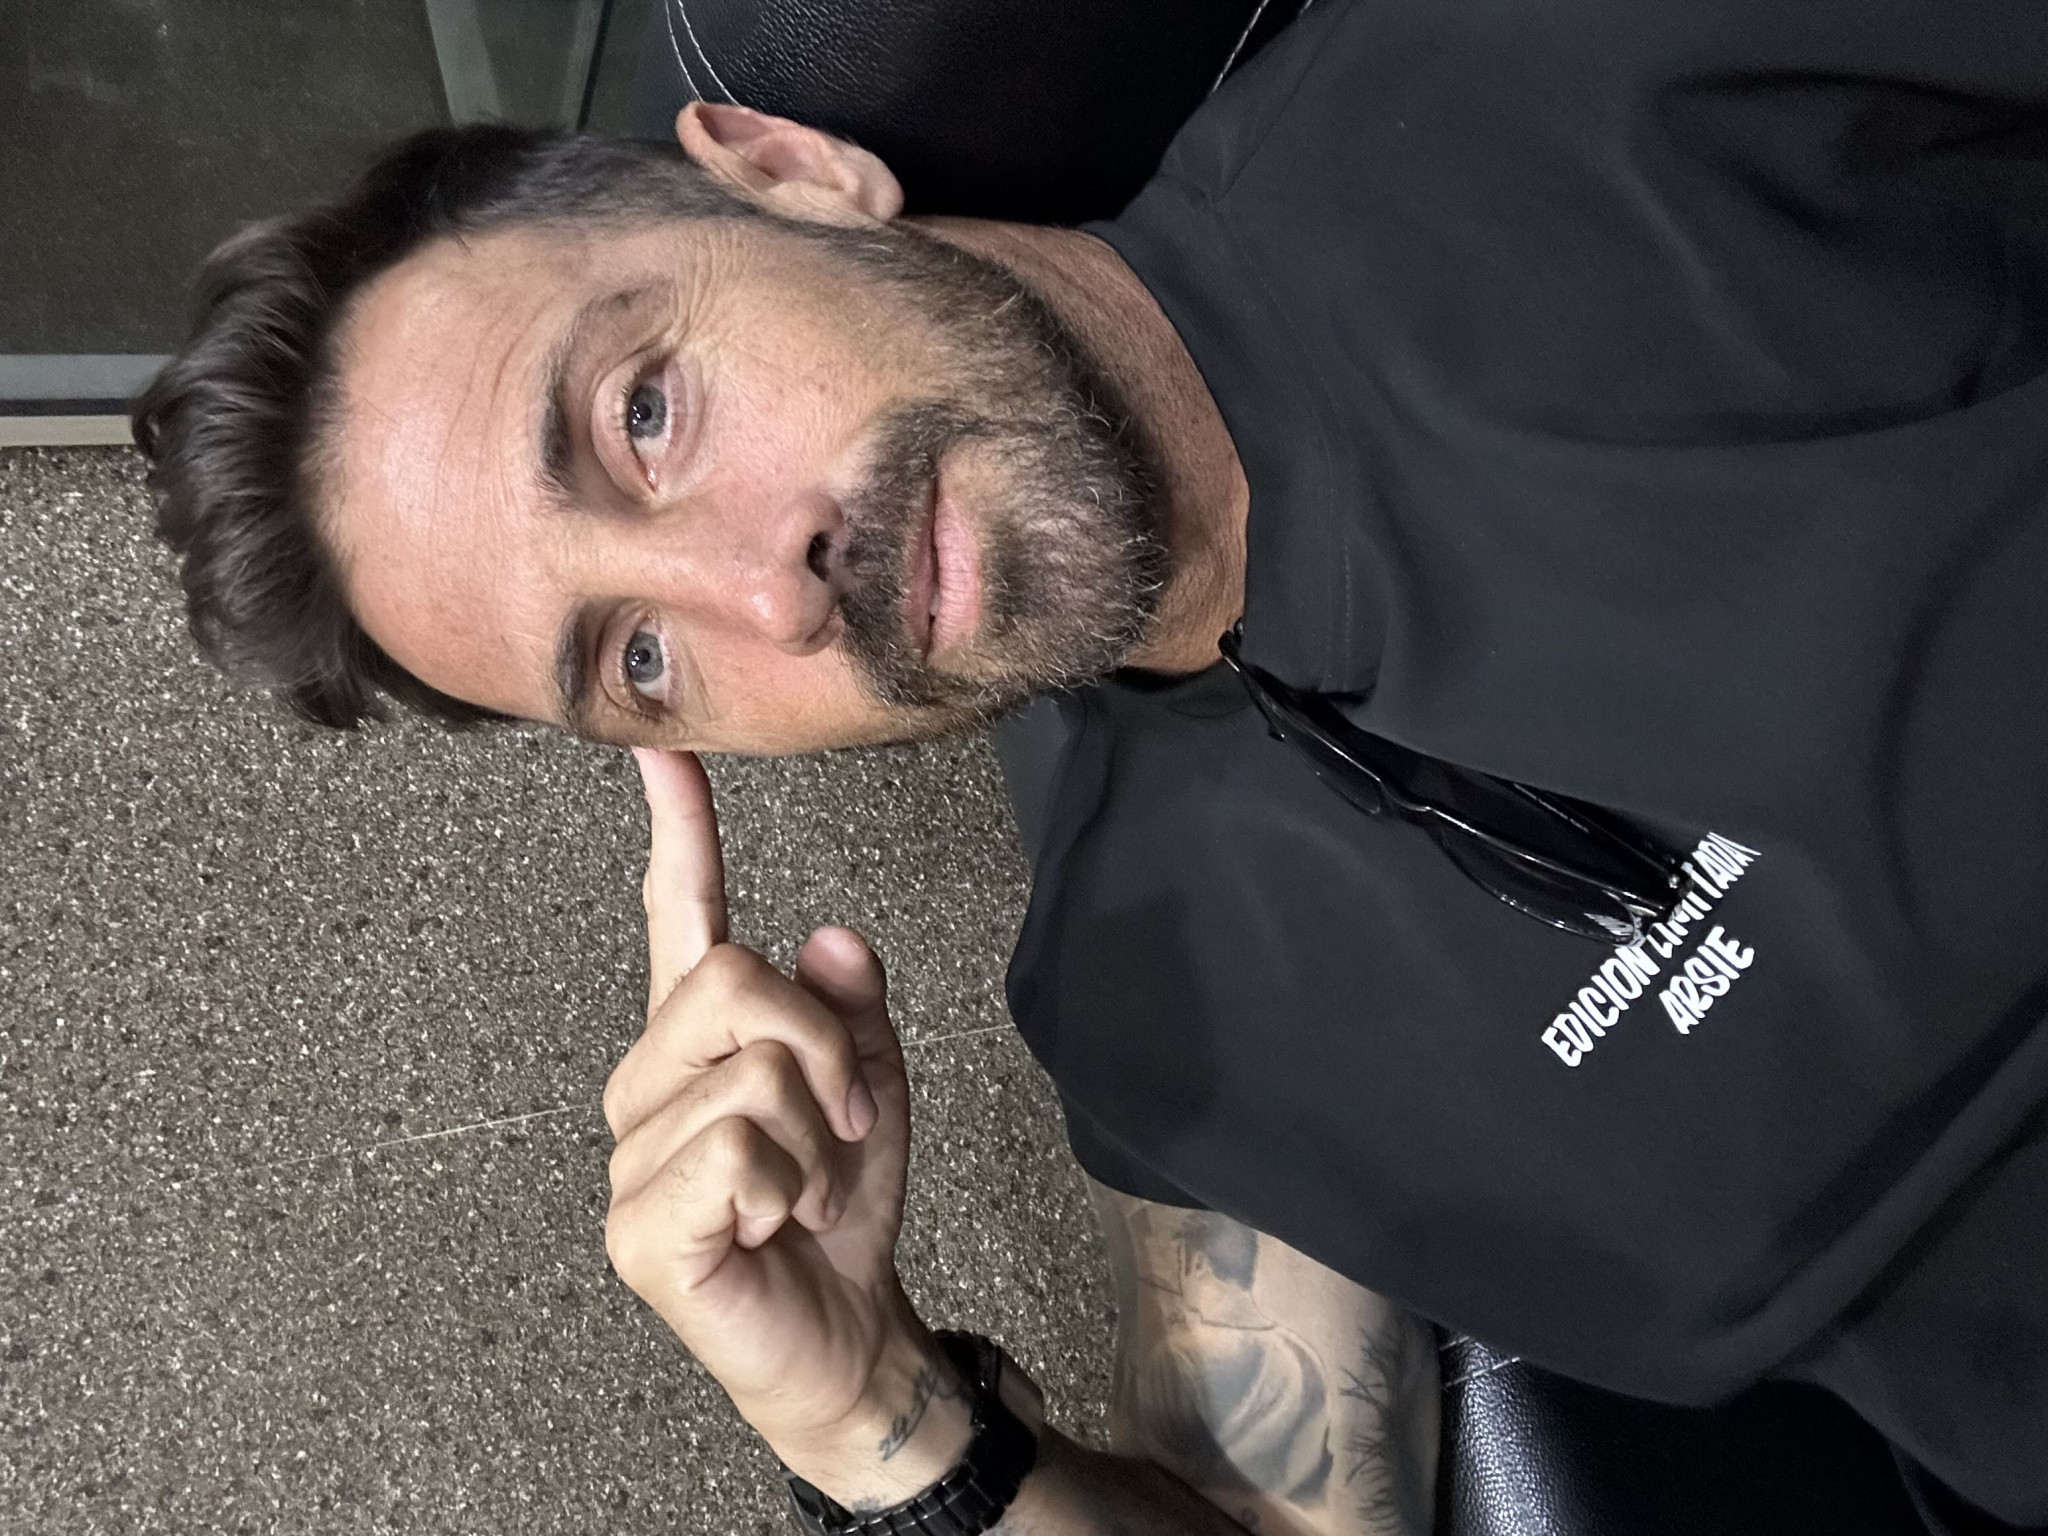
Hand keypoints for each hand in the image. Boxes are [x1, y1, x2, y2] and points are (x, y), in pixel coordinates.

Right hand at [602, 749, 965, 1498]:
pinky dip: (791, 1188)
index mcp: (697, 1039)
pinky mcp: (638, 1228)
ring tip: (805, 1190)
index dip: (678, 833)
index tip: (664, 751)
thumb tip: (830, 937)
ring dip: (819, 1139)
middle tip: (846, 1127)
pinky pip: (738, 1150)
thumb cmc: (843, 1208)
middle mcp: (647, 1084)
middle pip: (733, 980)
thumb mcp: (871, 1085)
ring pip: (753, 1072)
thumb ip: (849, 1008)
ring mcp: (631, 1157)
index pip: (681, 918)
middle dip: (826, 1049)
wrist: (848, 1330)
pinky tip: (773, 1226)